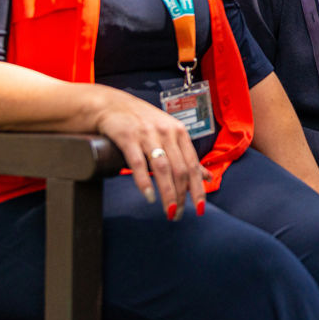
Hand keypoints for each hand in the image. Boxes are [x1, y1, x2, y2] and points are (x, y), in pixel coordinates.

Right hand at [94, 86, 210, 219]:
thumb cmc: (143, 122)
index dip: (198, 188)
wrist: (112, 105)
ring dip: (167, 193)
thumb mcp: (169, 134)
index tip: (199, 208)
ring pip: (162, 168)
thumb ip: (186, 156)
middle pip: (180, 169)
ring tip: (169, 211)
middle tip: (177, 215)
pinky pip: (138, 163)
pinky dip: (144, 182)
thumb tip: (206, 176)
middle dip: (181, 196)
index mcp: (180, 133)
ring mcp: (148, 134)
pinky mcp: (128, 137)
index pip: (193, 165)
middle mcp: (167, 132)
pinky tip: (149, 197)